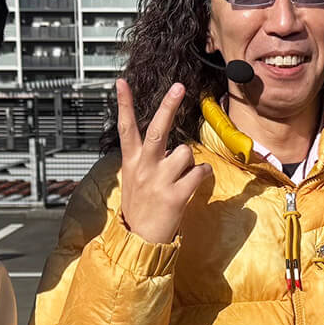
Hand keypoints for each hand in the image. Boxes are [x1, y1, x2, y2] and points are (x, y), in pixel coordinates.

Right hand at [116, 79, 210, 243]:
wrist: (139, 242)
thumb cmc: (140, 209)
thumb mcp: (132, 180)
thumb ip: (146, 160)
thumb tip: (169, 146)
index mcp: (131, 162)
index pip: (125, 128)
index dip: (124, 104)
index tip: (121, 82)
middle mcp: (144, 168)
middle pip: (157, 130)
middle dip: (168, 106)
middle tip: (179, 87)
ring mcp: (159, 181)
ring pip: (185, 152)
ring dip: (189, 162)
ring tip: (181, 177)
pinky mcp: (175, 195)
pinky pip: (199, 173)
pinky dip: (202, 175)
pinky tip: (194, 183)